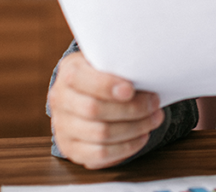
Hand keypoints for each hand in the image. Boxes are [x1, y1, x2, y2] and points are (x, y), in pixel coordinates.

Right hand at [48, 51, 163, 168]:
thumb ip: (119, 65)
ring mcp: (63, 127)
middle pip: (94, 110)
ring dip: (134, 128)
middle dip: (131, 108)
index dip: (106, 86)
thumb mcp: (108, 61)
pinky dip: (126, 147)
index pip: (80, 79)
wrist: (86, 92)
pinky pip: (100, 154)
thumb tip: (146, 73)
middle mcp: (60, 100)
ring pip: (100, 134)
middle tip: (154, 103)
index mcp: (69, 71)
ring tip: (154, 118)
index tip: (130, 89)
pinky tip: (142, 136)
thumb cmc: (106, 73)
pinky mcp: (71, 148)